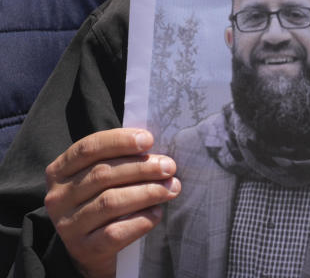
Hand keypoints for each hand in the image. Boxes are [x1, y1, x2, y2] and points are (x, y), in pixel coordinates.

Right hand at [44, 128, 179, 277]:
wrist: (92, 249)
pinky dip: (141, 219)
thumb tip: (158, 154)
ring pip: (110, 202)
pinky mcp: (84, 248)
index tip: (149, 140)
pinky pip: (116, 231)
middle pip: (102, 174)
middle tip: (169, 167)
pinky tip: (157, 212)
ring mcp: (68, 225)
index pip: (88, 148)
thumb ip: (121, 160)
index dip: (120, 141)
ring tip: (171, 188)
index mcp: (60, 171)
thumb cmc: (105, 200)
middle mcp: (58, 197)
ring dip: (147, 192)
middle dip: (142, 168)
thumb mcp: (104, 177)